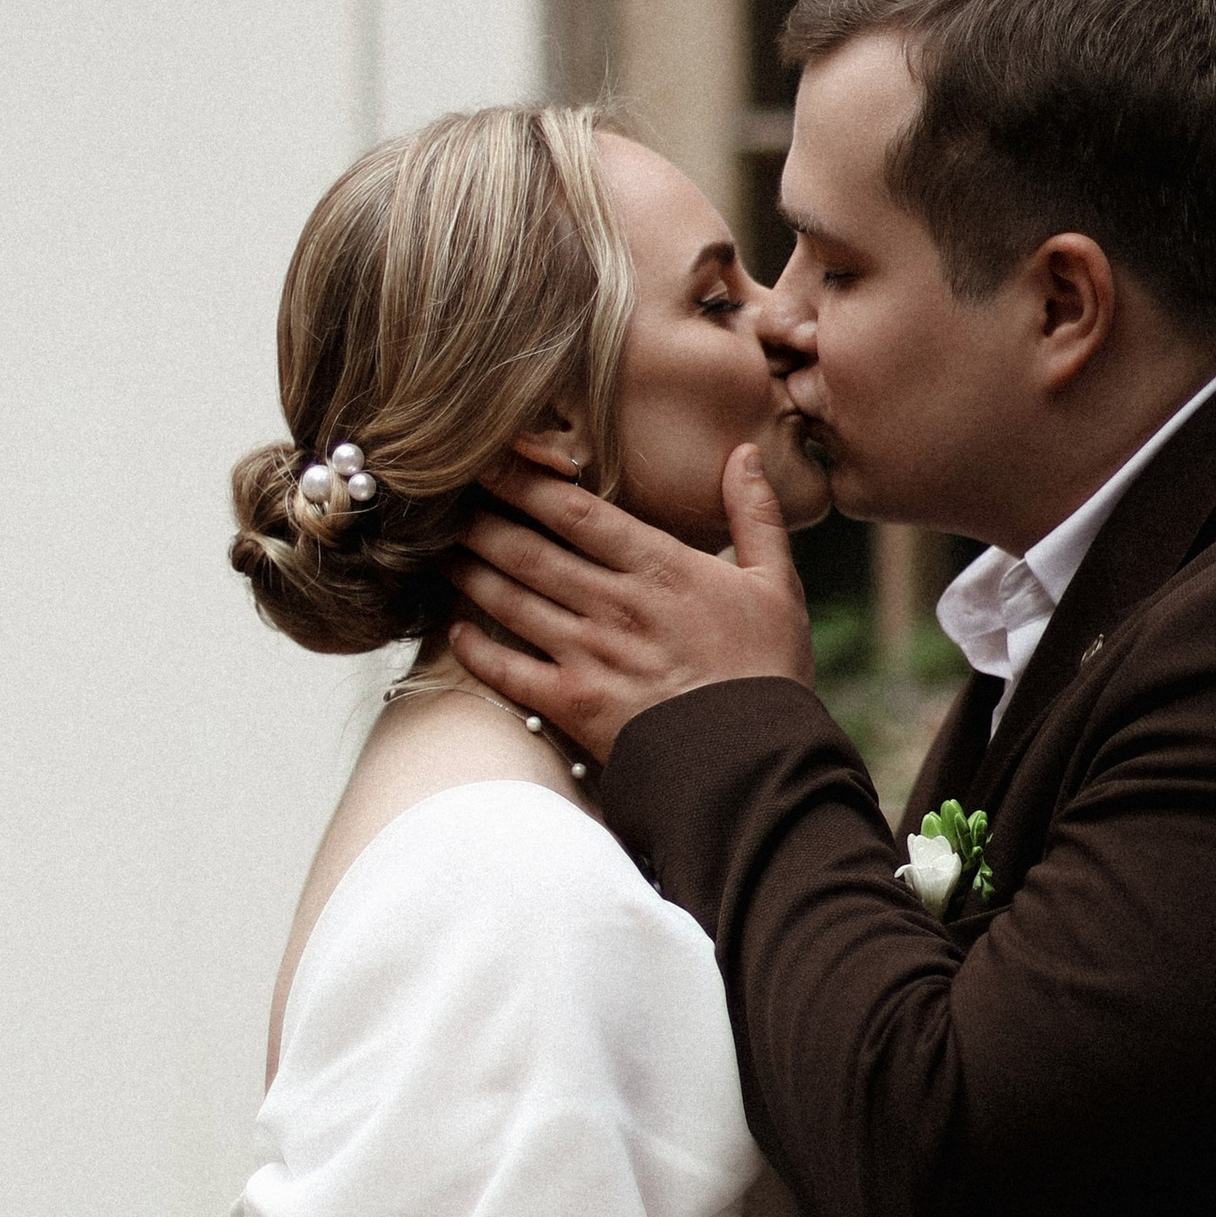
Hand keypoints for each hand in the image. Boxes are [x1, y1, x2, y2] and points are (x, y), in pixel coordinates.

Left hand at [451, 448, 814, 762]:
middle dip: (481, 521)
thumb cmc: (767, 671)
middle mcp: (613, 605)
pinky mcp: (573, 705)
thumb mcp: (777, 584)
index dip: (524, 480)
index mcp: (659, 568)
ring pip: (511, 601)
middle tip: (443, 501)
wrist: (756, 762)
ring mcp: (589, 655)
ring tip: (439, 550)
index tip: (491, 458)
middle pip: (529, 550)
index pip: (575, 510)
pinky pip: (509, 670)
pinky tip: (456, 628)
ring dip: (469, 572)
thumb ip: (755, 516)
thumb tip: (742, 454)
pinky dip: (476, 648)